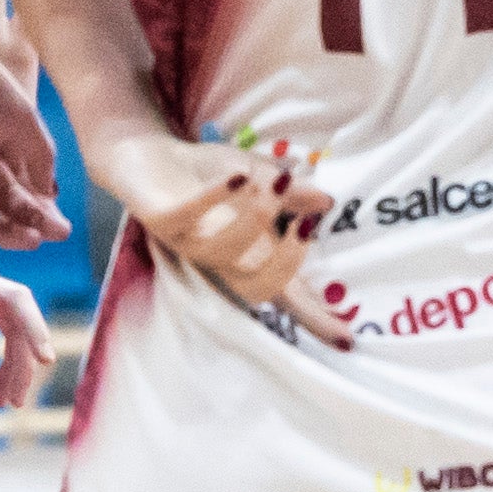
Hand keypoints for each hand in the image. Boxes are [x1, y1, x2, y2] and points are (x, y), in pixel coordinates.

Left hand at [0, 0, 60, 246]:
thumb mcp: (24, 121)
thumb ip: (40, 158)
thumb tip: (50, 193)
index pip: (20, 182)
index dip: (41, 206)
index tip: (62, 226)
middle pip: (0, 199)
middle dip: (27, 220)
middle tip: (52, 236)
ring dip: (3, 229)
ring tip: (30, 240)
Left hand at [0, 261, 54, 408]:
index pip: (14, 299)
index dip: (34, 328)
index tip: (46, 360)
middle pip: (19, 319)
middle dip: (22, 360)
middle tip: (15, 401)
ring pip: (16, 328)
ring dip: (16, 365)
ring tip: (8, 401)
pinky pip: (6, 330)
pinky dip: (6, 358)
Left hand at [115, 126, 347, 344]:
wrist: (146, 152)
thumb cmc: (209, 171)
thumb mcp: (261, 176)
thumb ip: (290, 193)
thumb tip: (326, 203)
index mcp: (247, 252)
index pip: (286, 293)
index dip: (314, 318)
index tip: (346, 340)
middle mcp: (218, 256)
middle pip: (258, 287)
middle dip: (288, 261)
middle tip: (305, 225)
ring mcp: (187, 241)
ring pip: (222, 253)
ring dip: (255, 218)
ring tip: (270, 183)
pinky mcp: (159, 219)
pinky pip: (185, 217)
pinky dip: (215, 196)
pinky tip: (238, 176)